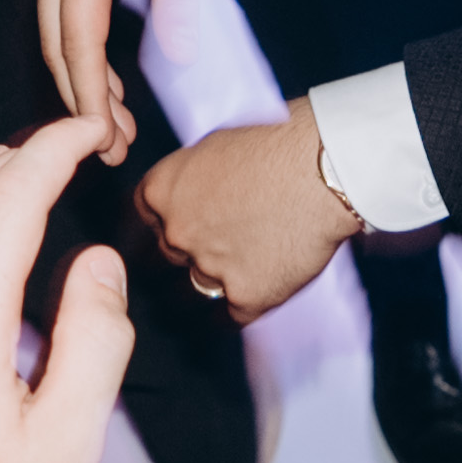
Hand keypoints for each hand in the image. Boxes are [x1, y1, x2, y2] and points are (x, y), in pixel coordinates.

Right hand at [31, 0, 199, 159]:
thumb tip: (177, 59)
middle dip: (81, 101)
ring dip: (80, 80)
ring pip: (53, 30)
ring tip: (114, 126)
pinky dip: (78, 50)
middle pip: (55, 42)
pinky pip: (59, 10)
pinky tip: (104, 80)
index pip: (79, 37)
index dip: (90, 94)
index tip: (104, 137)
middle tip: (112, 149)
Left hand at [136, 114, 359, 323]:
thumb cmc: (276, 144)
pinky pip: (224, 318)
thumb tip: (191, 193)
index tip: (163, 235)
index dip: (157, 228)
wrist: (322, 170)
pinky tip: (236, 307)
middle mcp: (176, 231)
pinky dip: (229, 313)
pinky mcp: (245, 297)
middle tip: (193, 259)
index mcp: (161, 190)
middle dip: (174, 260)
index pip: (140, 221)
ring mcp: (208, 267)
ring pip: (185, 295)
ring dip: (192, 294)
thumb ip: (191, 178)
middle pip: (159, 258)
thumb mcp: (215, 147)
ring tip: (202, 296)